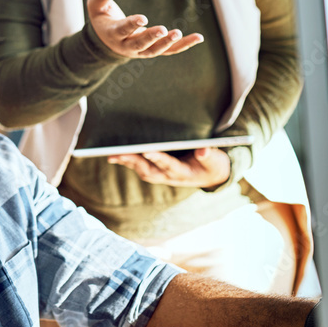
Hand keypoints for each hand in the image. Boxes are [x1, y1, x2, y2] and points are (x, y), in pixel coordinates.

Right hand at [87, 0, 202, 58]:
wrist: (106, 41)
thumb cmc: (101, 18)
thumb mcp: (96, 5)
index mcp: (113, 34)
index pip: (123, 29)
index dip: (132, 24)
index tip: (143, 18)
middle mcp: (127, 46)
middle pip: (140, 44)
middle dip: (152, 37)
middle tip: (163, 30)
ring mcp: (141, 50)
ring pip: (155, 50)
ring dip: (168, 43)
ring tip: (179, 33)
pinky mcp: (152, 50)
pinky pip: (169, 51)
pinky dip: (183, 46)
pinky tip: (198, 38)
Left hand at [108, 147, 230, 187]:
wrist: (210, 175)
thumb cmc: (211, 165)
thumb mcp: (215, 161)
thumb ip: (209, 155)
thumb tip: (203, 150)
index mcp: (184, 173)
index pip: (170, 165)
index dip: (159, 159)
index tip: (148, 151)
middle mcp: (170, 176)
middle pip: (149, 171)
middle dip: (134, 162)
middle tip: (119, 153)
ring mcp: (162, 175)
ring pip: (142, 170)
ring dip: (128, 163)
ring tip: (113, 155)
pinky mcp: (158, 171)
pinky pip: (140, 168)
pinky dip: (128, 162)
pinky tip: (116, 155)